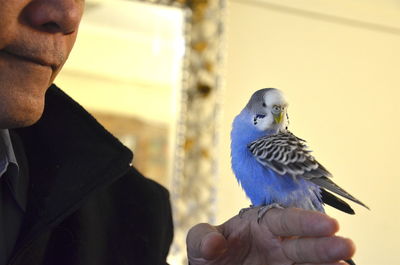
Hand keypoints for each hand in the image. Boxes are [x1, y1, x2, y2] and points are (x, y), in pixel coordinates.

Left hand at [187, 207, 354, 264]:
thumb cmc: (210, 253)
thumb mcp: (200, 243)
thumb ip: (202, 237)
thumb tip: (213, 244)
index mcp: (260, 223)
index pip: (285, 220)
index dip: (305, 221)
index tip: (328, 225)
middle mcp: (277, 242)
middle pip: (303, 243)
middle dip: (324, 244)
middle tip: (347, 246)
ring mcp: (284, 262)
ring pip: (309, 262)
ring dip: (327, 262)